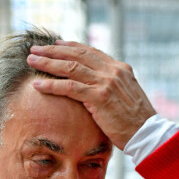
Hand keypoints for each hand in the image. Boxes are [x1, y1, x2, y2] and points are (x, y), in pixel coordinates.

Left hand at [27, 41, 155, 149]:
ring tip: (31, 61)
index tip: (55, 44)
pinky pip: (70, 88)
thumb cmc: (136, 123)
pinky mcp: (99, 97)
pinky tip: (38, 84)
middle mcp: (112, 71)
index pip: (91, 51)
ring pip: (70, 67)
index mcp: (120, 69)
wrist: (147, 134)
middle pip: (77, 54)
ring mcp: (106, 82)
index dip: (71, 46)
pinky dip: (52, 85)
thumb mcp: (126, 98)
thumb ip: (113, 88)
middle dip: (53, 51)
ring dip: (48, 63)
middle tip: (35, 50)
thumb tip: (98, 90)